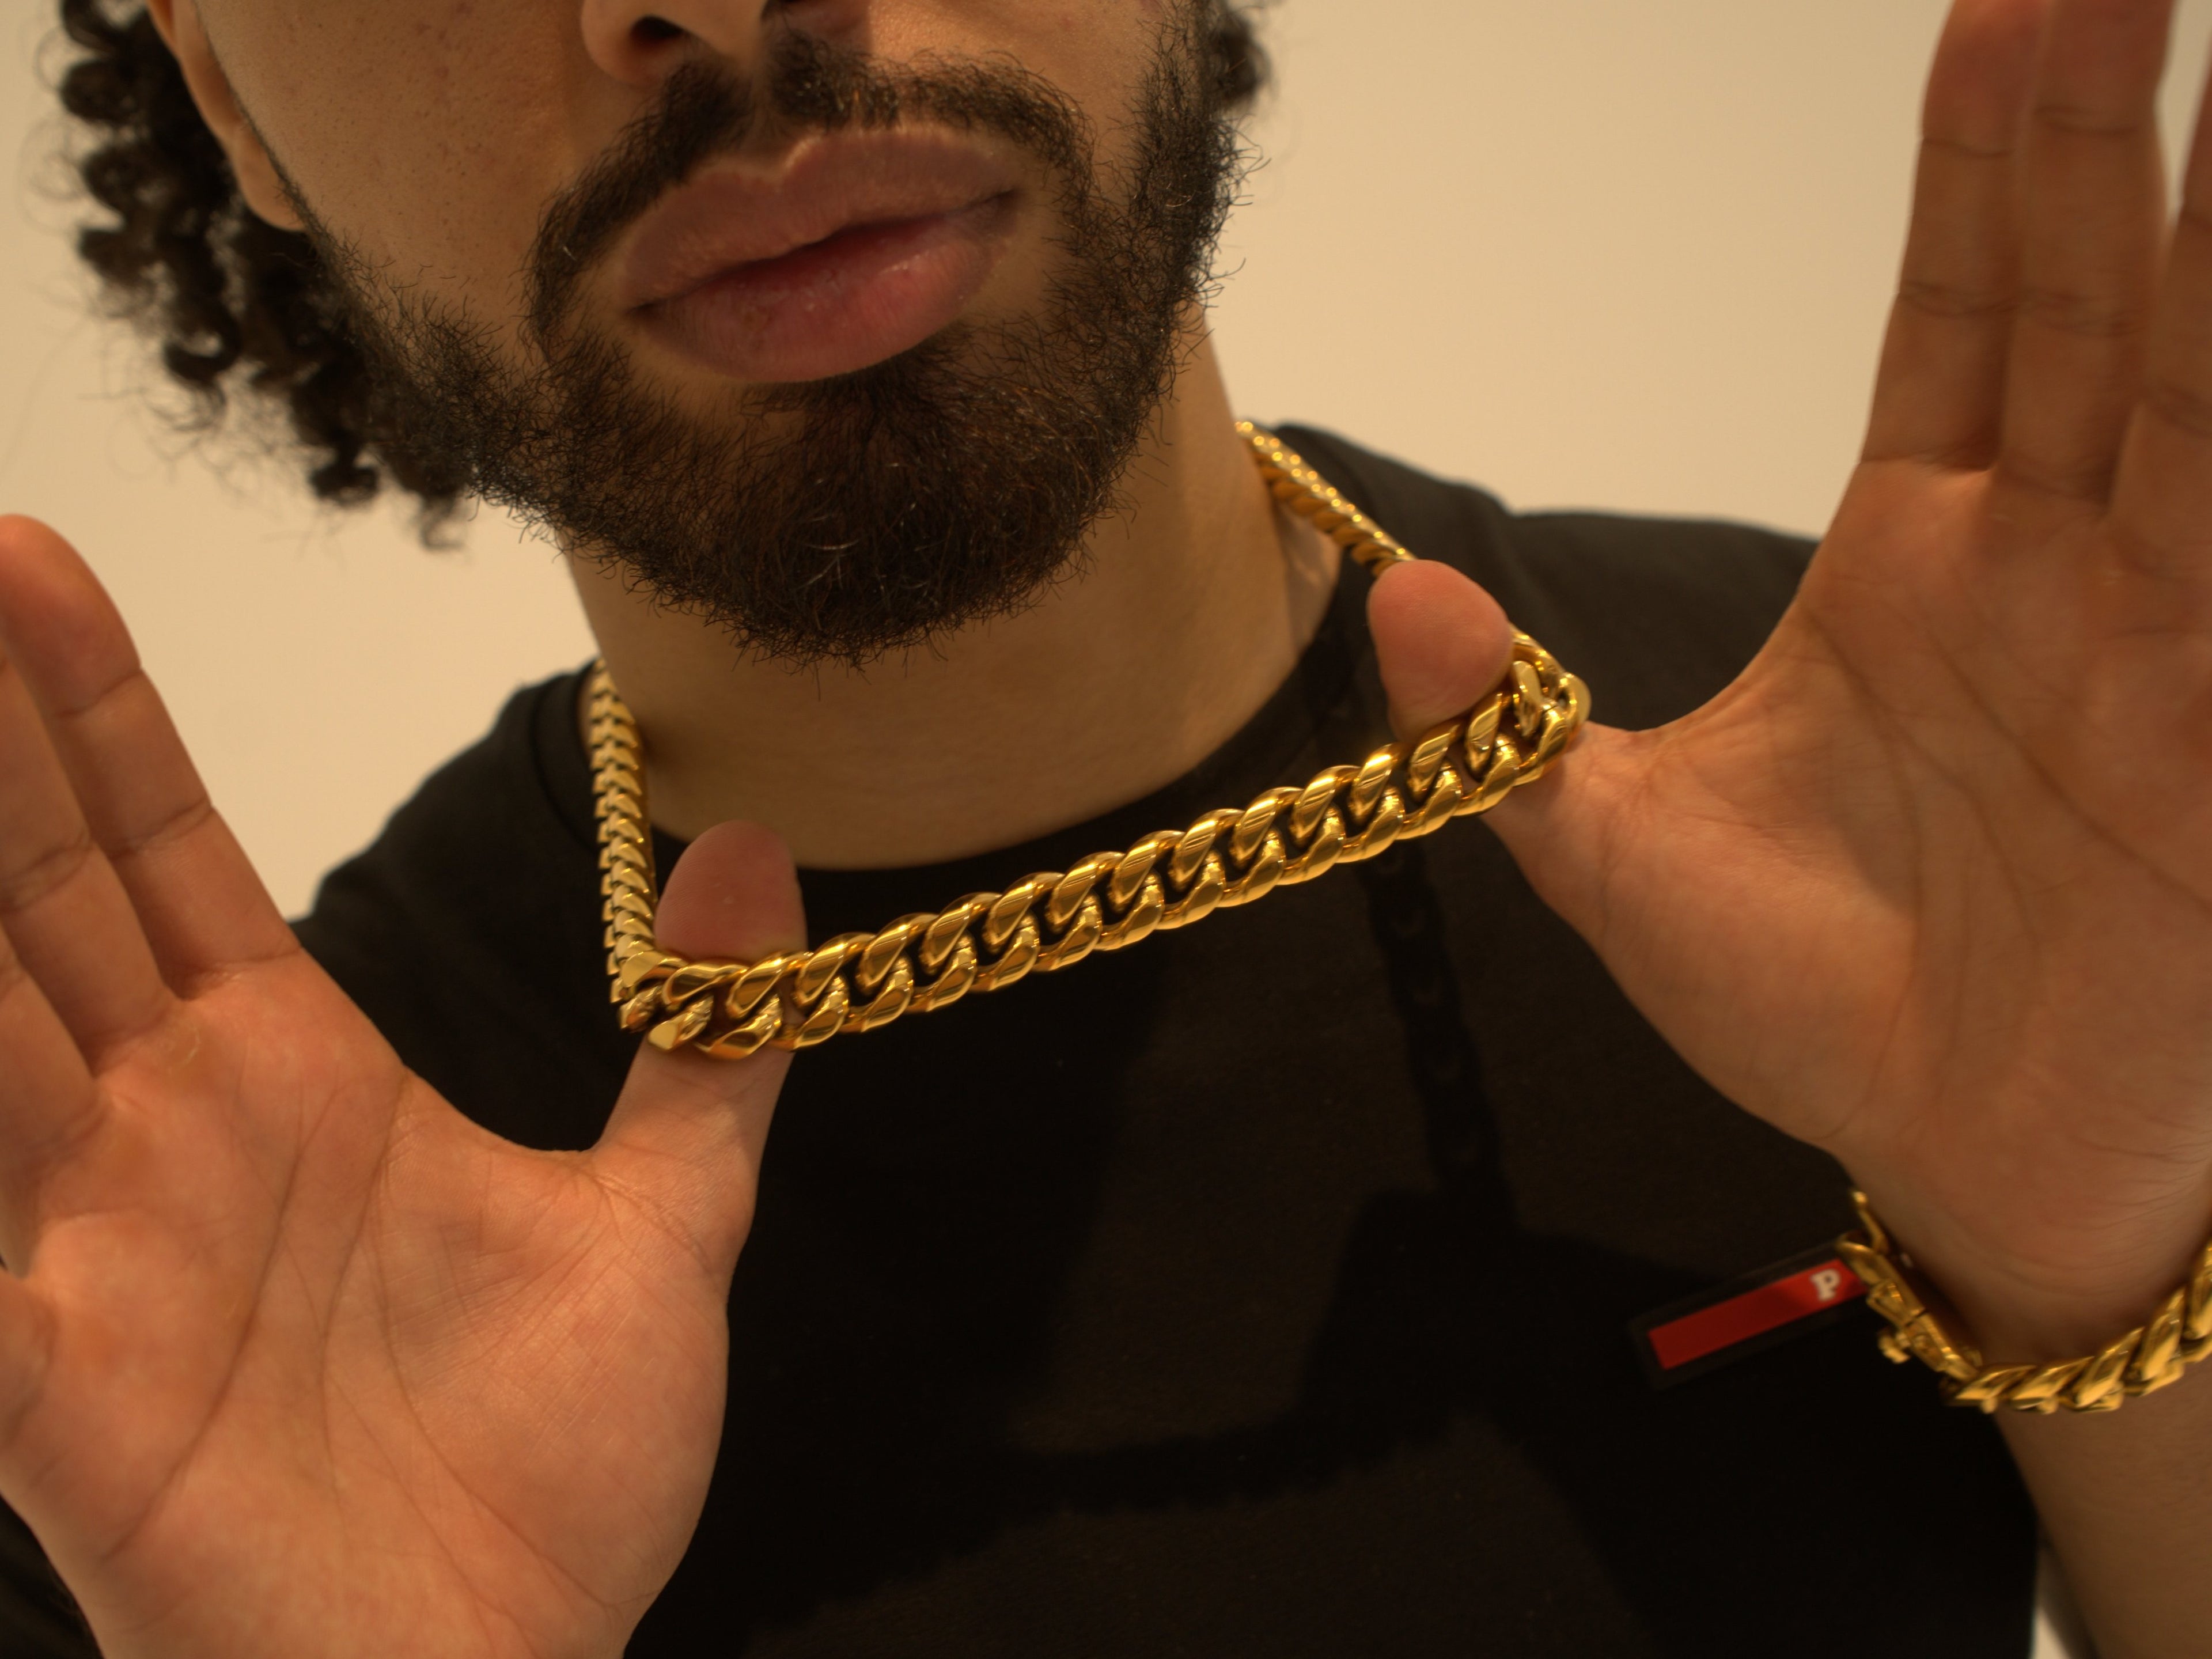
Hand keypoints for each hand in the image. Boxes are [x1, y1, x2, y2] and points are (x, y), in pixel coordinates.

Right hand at [0, 517, 799, 1658]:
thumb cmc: (554, 1477)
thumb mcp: (661, 1222)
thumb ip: (709, 1044)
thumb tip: (762, 851)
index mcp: (288, 1081)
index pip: (161, 857)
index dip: (92, 720)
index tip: (35, 569)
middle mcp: (162, 1139)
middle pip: (41, 896)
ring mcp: (86, 1255)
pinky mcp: (51, 1393)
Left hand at [1372, 0, 2211, 1358]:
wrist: (1954, 1152)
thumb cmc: (1816, 1004)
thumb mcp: (1622, 857)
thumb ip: (1511, 732)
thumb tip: (1403, 601)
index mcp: (1920, 558)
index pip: (1962, 313)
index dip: (1987, 165)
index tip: (2002, 9)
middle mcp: (2058, 560)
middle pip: (2090, 298)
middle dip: (2109, 125)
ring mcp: (2157, 631)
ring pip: (2197, 388)